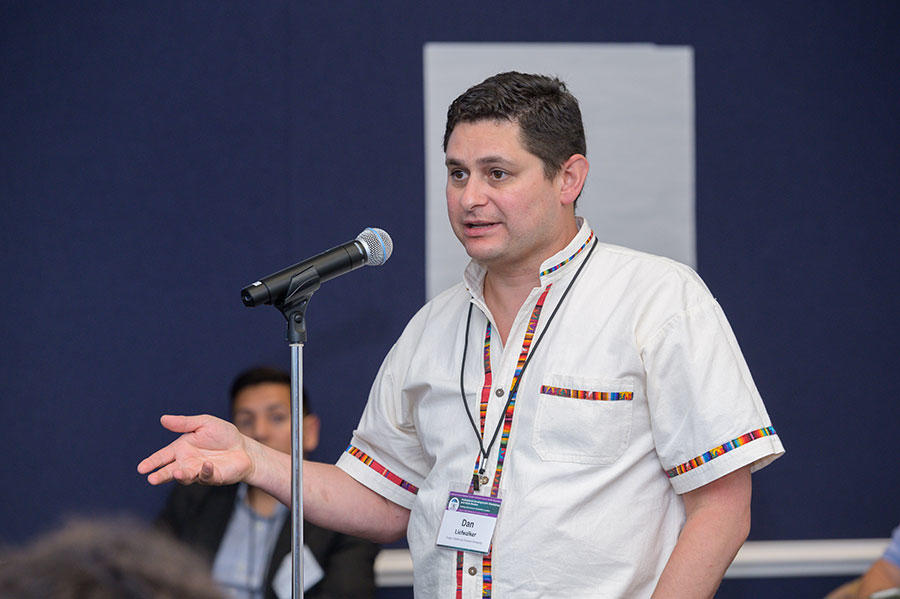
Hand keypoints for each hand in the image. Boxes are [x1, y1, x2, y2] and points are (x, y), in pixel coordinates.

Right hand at [137, 414, 253, 485]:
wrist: (244, 448)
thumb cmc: (223, 435)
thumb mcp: (204, 423)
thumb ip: (184, 423)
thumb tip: (163, 419)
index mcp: (182, 448)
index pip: (163, 456)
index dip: (152, 462)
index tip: (141, 468)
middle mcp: (187, 462)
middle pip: (170, 471)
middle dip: (161, 475)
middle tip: (151, 479)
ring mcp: (199, 471)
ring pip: (185, 476)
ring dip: (181, 475)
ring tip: (176, 472)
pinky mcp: (213, 477)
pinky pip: (206, 476)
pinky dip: (205, 471)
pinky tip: (207, 464)